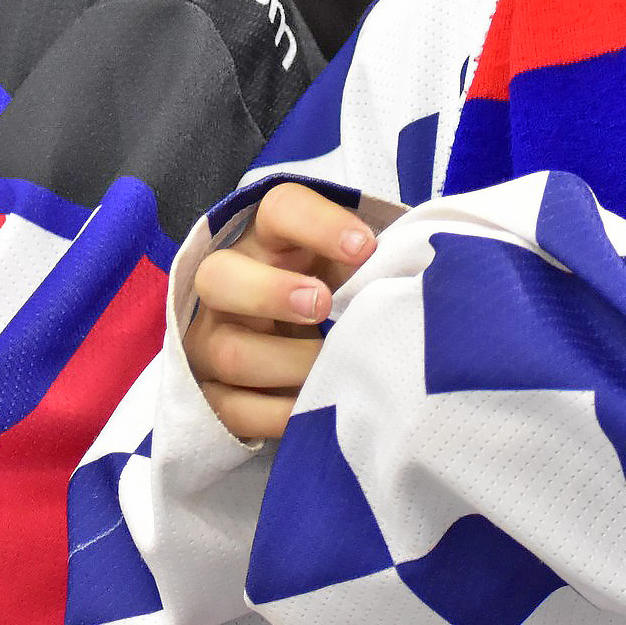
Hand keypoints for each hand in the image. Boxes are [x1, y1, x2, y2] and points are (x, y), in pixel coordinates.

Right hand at [185, 184, 376, 440]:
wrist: (294, 349)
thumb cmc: (334, 296)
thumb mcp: (347, 270)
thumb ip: (371, 265)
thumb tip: (415, 272)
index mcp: (267, 240)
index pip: (279, 211)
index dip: (319, 224)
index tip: (365, 248)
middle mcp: (227, 285)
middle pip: (219, 276)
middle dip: (270, 292)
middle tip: (322, 305)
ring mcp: (210, 341)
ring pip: (230, 352)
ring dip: (289, 363)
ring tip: (332, 367)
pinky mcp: (210, 394)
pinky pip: (233, 409)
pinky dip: (279, 413)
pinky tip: (313, 405)